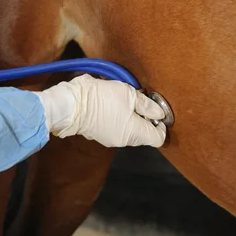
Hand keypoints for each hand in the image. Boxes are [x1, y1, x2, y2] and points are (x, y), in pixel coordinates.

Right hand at [35, 74, 166, 147]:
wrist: (73, 104)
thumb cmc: (104, 98)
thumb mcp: (129, 95)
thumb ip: (147, 105)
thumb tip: (160, 114)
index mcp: (135, 134)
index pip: (158, 138)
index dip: (162, 125)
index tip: (158, 110)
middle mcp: (124, 140)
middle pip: (143, 133)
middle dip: (145, 117)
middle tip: (141, 99)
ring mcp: (111, 138)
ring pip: (129, 128)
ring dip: (131, 115)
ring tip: (125, 98)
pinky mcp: (99, 133)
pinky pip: (116, 126)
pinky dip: (119, 116)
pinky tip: (113, 102)